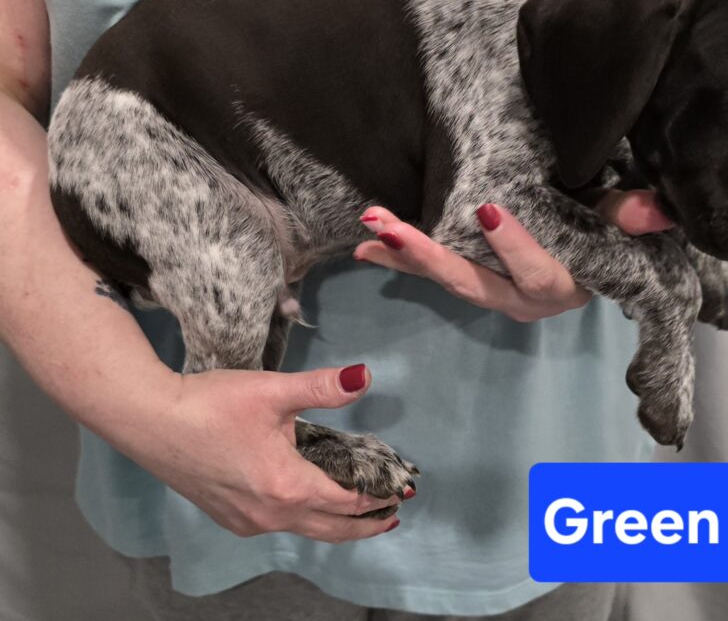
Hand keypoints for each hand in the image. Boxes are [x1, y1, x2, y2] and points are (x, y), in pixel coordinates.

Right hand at [120, 363, 400, 541]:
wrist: (149, 420)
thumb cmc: (211, 404)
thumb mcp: (273, 390)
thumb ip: (323, 387)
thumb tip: (365, 375)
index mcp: (288, 486)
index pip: (348, 500)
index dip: (379, 495)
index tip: (402, 489)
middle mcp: (270, 514)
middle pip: (332, 528)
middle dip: (367, 523)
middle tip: (392, 514)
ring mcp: (247, 520)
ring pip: (306, 529)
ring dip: (337, 524)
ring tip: (361, 514)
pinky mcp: (230, 517)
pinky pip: (280, 525)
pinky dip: (306, 519)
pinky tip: (309, 503)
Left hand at [353, 189, 673, 321]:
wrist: (597, 264)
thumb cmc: (610, 240)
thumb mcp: (621, 226)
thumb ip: (630, 217)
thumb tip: (656, 210)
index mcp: (562, 287)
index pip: (538, 273)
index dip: (514, 246)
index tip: (486, 208)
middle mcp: (522, 300)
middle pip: (473, 283)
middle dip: (427, 255)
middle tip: (386, 225)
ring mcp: (494, 294)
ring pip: (445, 279)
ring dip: (404, 254)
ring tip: (368, 228)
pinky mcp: (475, 282)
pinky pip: (433, 274)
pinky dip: (399, 260)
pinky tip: (363, 247)